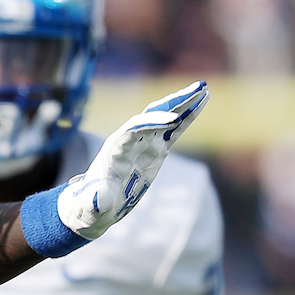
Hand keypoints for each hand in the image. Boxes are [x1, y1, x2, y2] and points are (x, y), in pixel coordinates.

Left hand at [58, 80, 208, 239]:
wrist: (94, 205)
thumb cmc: (90, 205)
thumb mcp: (90, 206)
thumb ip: (94, 201)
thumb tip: (97, 199)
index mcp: (115, 149)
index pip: (134, 129)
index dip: (152, 123)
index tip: (173, 121)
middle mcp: (129, 140)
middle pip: (151, 115)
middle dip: (172, 103)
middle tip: (196, 89)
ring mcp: (143, 143)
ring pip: (164, 117)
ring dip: (183, 103)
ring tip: (204, 88)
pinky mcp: (155, 149)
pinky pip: (173, 130)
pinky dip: (187, 117)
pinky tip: (202, 104)